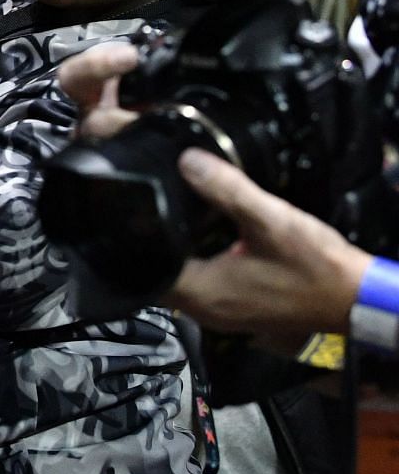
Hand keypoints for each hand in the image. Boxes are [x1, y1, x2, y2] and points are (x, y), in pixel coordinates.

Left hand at [60, 42, 368, 336]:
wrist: (358, 299)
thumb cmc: (318, 269)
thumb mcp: (270, 220)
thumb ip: (227, 189)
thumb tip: (187, 159)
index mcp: (200, 294)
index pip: (139, 270)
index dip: (123, 241)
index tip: (117, 210)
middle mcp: (202, 310)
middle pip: (150, 275)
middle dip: (142, 243)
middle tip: (136, 206)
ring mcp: (218, 313)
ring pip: (173, 280)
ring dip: (166, 252)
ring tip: (158, 216)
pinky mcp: (234, 307)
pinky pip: (196, 284)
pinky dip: (188, 261)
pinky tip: (194, 236)